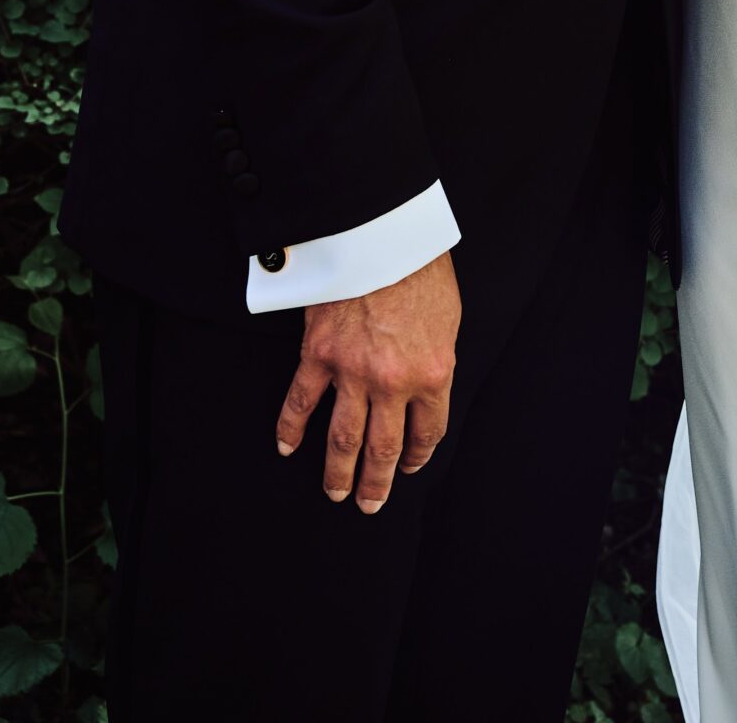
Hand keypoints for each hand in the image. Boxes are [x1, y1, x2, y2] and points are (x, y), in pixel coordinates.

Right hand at [275, 250, 460, 511]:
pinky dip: (292, 428)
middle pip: (384, 448)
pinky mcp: (318, 355)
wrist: (382, 232)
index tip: (410, 466)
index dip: (419, 455)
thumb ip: (435, 357)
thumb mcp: (448, 317)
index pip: (428, 431)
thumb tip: (427, 383)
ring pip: (343, 438)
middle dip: (377, 482)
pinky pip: (302, 401)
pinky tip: (288, 447)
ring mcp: (353, 372)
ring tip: (336, 492)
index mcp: (433, 373)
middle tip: (369, 504)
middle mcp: (393, 383)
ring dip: (338, 471)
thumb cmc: (421, 266)